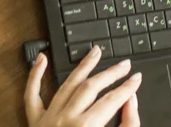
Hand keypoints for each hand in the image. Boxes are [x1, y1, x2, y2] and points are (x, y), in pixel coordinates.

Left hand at [24, 46, 141, 126]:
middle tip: (125, 64)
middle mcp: (65, 120)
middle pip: (92, 87)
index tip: (138, 78)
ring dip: (82, 66)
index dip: (128, 87)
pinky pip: (32, 96)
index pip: (112, 99)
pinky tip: (41, 60)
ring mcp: (47, 120)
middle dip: (111, 73)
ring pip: (67, 84)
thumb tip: (130, 102)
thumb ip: (127, 126)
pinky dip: (35, 76)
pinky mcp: (34, 124)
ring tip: (95, 52)